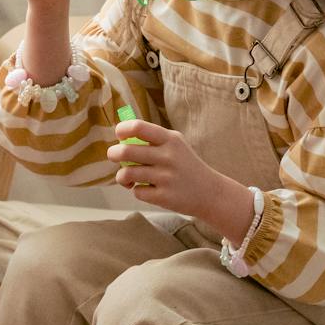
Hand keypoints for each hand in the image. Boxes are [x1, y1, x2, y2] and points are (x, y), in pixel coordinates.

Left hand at [106, 116, 245, 227]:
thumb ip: (151, 139)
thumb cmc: (185, 165)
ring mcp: (166, 178)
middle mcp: (168, 157)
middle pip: (125, 151)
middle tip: (114, 156)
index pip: (138, 127)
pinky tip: (147, 189)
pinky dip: (137, 191)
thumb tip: (120, 138)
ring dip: (122, 176)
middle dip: (113, 153)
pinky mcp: (164, 197)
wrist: (211, 193)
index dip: (122, 130)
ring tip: (128, 178)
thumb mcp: (175, 144)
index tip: (120, 135)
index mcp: (170, 140)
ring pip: (126, 174)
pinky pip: (137, 192)